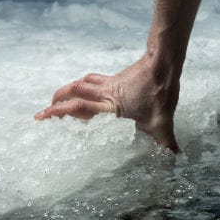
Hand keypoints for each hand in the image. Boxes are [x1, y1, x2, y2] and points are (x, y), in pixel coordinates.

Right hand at [35, 54, 180, 150]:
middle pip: (73, 92)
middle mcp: (105, 94)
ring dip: (67, 91)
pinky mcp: (115, 78)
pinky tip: (86, 90)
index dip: (59, 111)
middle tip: (44, 112)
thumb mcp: (163, 121)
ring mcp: (109, 83)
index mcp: (111, 106)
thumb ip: (166, 140)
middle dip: (56, 101)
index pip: (79, 107)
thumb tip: (176, 155)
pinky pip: (93, 79)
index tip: (43, 116)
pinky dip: (84, 84)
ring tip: (58, 100)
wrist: (163, 64)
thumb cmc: (160, 93)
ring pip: (81, 83)